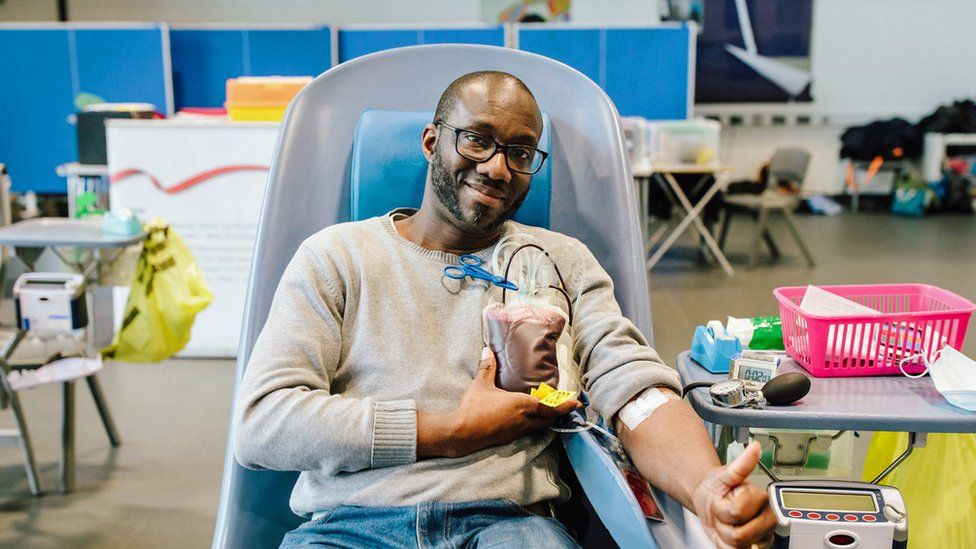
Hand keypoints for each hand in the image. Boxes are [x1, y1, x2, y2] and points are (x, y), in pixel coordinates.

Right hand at [417, 347, 579, 457]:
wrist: (462, 432)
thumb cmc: (474, 407)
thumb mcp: (481, 384)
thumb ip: (487, 367)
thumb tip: (487, 350)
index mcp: (522, 405)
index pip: (550, 407)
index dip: (565, 406)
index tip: (576, 403)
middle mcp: (524, 420)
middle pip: (549, 419)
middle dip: (558, 413)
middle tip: (565, 405)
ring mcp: (517, 431)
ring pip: (539, 426)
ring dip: (547, 419)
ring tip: (550, 410)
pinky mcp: (509, 437)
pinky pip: (529, 430)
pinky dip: (535, 424)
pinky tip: (529, 419)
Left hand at [692, 441, 776, 548]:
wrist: (710, 500)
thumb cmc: (719, 487)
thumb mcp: (724, 474)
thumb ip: (741, 464)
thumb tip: (755, 447)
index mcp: (761, 498)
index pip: (737, 513)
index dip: (723, 509)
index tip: (726, 499)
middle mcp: (767, 518)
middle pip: (739, 535)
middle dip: (724, 524)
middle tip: (725, 513)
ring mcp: (763, 534)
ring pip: (738, 546)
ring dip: (725, 535)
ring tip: (727, 522)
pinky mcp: (757, 547)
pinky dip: (728, 547)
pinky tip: (729, 533)